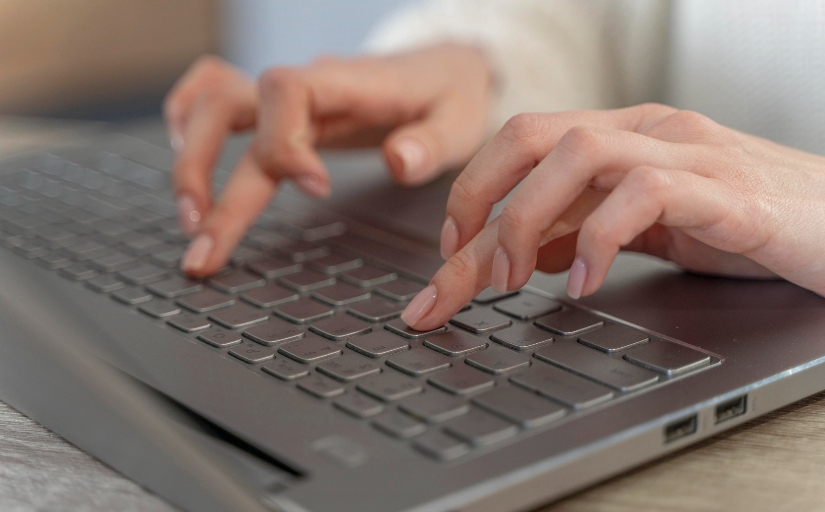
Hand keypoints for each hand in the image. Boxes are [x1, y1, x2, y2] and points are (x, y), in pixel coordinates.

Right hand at [163, 46, 493, 275]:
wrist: (445, 68)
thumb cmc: (451, 96)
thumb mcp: (461, 120)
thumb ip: (432, 143)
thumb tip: (398, 161)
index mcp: (348, 84)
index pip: (288, 93)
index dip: (287, 142)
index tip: (316, 189)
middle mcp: (307, 88)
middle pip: (228, 107)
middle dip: (205, 174)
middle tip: (204, 242)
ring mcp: (290, 100)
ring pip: (213, 108)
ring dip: (189, 163)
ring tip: (190, 223)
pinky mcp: (283, 113)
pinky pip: (218, 95)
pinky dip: (188, 118)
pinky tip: (182, 158)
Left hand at [401, 103, 824, 329]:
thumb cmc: (744, 224)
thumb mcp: (644, 229)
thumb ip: (581, 230)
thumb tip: (514, 253)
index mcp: (619, 137)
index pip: (520, 149)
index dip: (469, 195)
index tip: (444, 252)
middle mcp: (644, 132)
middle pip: (531, 134)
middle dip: (476, 195)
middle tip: (455, 259)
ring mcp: (685, 152)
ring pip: (577, 154)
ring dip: (525, 219)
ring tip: (510, 280)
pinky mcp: (724, 189)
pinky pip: (645, 193)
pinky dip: (598, 240)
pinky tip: (581, 284)